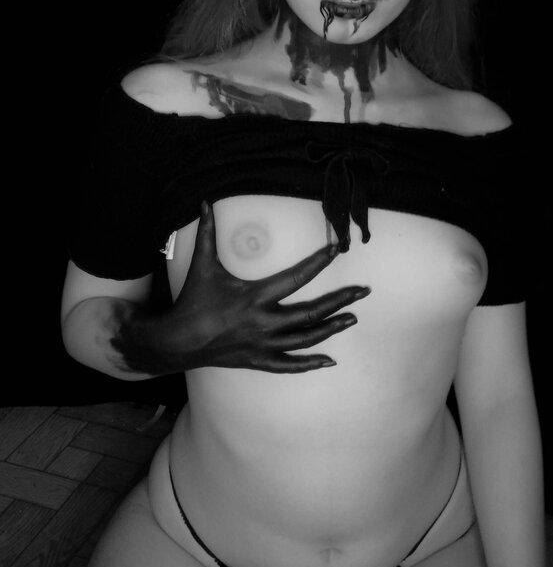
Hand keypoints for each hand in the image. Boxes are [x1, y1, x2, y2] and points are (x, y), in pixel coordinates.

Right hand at [113, 201, 369, 374]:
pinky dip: (310, 363)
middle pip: (311, 312)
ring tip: (352, 319)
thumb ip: (207, 233)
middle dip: (339, 301)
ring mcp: (262, 344)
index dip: (318, 262)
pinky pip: (289, 365)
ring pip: (305, 339)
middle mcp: (263, 322)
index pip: (296, 277)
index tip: (336, 250)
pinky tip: (329, 360)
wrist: (177, 341)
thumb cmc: (192, 300)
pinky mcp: (257, 360)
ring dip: (331, 329)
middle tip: (362, 291)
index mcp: (254, 297)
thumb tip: (205, 202)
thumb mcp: (202, 265)